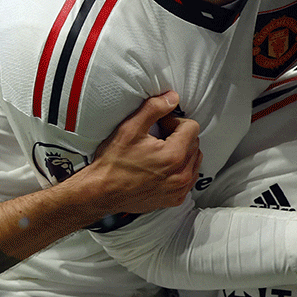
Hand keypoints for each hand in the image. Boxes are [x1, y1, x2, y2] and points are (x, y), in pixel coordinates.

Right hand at [87, 92, 201, 214]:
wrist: (102, 192)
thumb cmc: (113, 164)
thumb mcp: (130, 128)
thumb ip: (154, 108)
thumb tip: (172, 98)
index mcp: (174, 156)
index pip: (192, 127)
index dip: (175, 122)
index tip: (160, 125)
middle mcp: (181, 175)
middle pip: (194, 143)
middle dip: (179, 136)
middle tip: (158, 137)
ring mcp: (179, 190)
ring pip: (194, 161)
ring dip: (182, 152)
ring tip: (160, 152)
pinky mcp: (175, 199)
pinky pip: (189, 178)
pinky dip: (180, 170)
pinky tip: (162, 167)